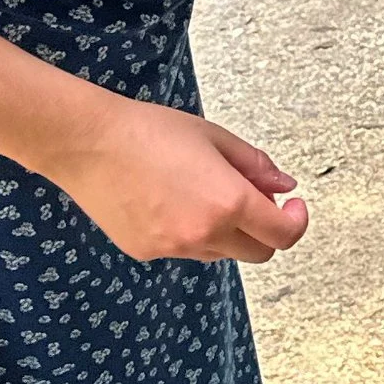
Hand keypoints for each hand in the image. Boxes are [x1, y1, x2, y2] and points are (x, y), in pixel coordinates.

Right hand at [49, 93, 311, 262]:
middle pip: (257, 253)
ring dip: (227, 232)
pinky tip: (168, 201)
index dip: (296, 222)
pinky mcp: (147, 252)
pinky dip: (190, 233)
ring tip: (200, 192)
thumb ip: (256, 166)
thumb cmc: (150, 130)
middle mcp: (204, 234)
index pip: (282, 235)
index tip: (293, 207)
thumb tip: (285, 186)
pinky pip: (185, 250)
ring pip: (220, 252)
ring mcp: (174, 248)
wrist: (87, 142)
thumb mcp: (214, 138)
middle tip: (255, 201)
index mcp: (228, 203)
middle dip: (265, 231)